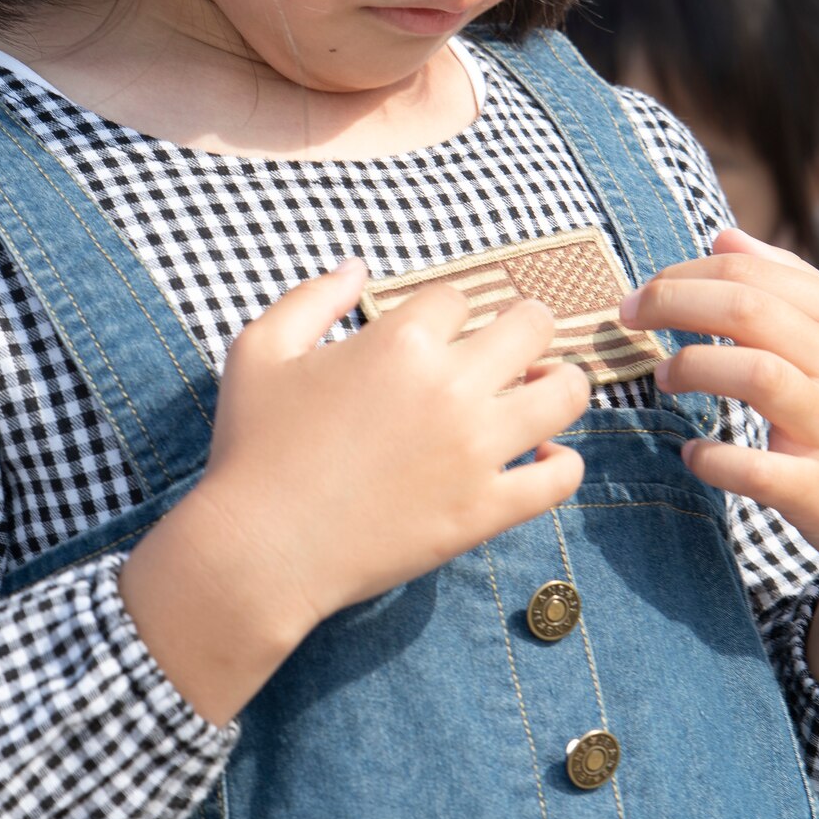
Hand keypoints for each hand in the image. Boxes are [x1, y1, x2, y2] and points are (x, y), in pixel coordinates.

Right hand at [122, 259, 589, 721]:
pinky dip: (563, 462)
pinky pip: (561, 476)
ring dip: (560, 383)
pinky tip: (542, 456)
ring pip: (566, 393)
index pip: (458, 297)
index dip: (448, 313)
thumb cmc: (252, 448)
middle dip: (525, 327)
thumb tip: (358, 267)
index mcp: (399, 340)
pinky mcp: (486, 510)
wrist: (258, 551)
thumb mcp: (259, 350)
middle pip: (532, 325)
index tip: (437, 335)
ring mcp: (475, 450)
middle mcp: (449, 386)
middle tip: (514, 347)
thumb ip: (312, 297)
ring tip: (542, 391)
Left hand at [621, 226, 818, 704]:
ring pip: (753, 373)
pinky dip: (712, 458)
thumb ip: (789, 284)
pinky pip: (754, 468)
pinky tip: (693, 454)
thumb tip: (722, 235)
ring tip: (665, 377)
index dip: (683, 274)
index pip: (752, 272)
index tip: (643, 293)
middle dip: (672, 303)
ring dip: (692, 368)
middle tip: (628, 318)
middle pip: (746, 308)